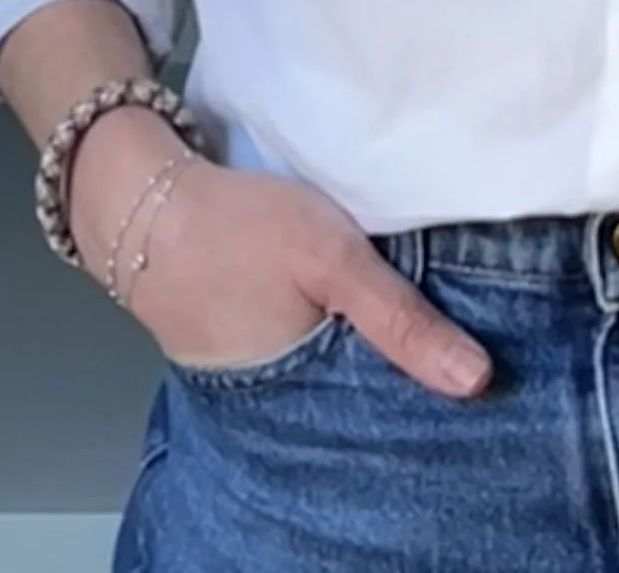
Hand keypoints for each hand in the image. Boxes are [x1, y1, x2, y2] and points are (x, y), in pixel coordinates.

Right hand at [72, 119, 492, 400]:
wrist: (142, 202)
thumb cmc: (237, 228)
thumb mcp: (331, 258)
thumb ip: (400, 319)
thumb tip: (476, 380)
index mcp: (303, 400)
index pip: (385, 416)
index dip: (428, 389)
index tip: (475, 365)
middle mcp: (277, 408)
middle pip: (360, 398)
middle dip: (400, 371)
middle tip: (450, 333)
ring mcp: (254, 383)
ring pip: (331, 376)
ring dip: (363, 351)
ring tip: (409, 317)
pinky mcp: (241, 351)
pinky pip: (300, 356)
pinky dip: (326, 336)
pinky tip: (349, 310)